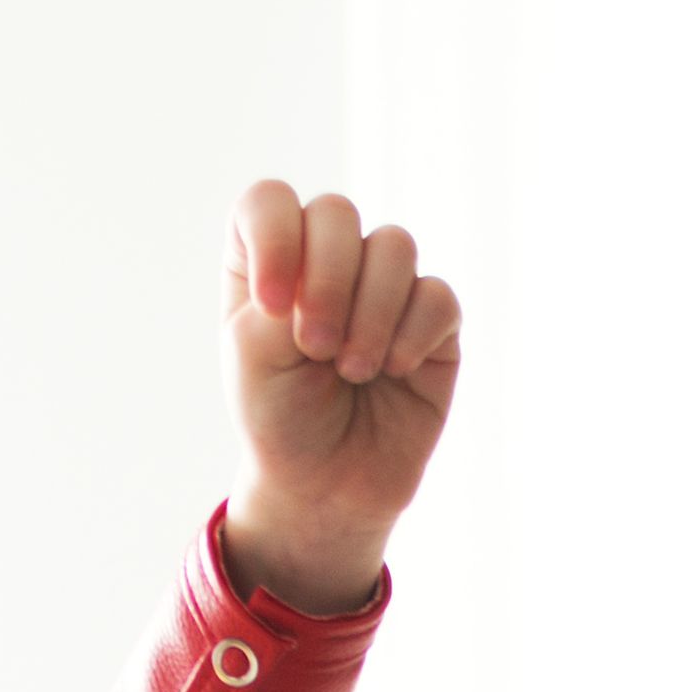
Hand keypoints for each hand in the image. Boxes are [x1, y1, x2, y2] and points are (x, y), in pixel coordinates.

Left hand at [217, 181, 459, 610]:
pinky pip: (436, 296)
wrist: (327, 490)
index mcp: (271, 262)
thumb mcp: (254, 356)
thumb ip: (289, 286)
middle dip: (329, 280)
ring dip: (371, 312)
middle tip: (315, 348)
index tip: (274, 304)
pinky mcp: (433, 323)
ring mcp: (385, 288)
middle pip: (336, 213)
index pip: (270, 202)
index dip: (276, 236)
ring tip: (352, 370)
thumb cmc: (281, 421)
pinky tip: (393, 372)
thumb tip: (359, 255)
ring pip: (394, 246)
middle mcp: (329, 262)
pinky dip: (412, 334)